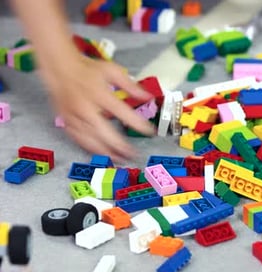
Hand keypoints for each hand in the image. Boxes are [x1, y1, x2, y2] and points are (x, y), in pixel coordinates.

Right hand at [40, 54, 155, 161]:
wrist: (59, 67)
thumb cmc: (86, 69)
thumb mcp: (112, 71)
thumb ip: (131, 85)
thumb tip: (147, 96)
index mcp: (100, 94)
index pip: (123, 113)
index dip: (138, 124)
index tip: (149, 131)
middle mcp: (86, 107)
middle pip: (105, 133)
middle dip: (120, 147)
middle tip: (133, 154)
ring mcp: (74, 116)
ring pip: (90, 140)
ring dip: (106, 152)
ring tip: (119, 159)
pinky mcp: (66, 122)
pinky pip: (78, 140)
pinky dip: (90, 148)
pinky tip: (100, 153)